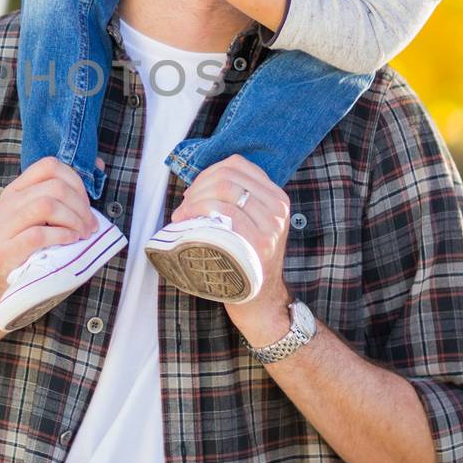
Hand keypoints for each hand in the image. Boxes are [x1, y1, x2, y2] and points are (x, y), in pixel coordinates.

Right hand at [0, 157, 96, 293]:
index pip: (48, 165)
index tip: (85, 204)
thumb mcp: (48, 216)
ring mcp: (4, 225)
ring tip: (82, 234)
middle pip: (54, 187)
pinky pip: (39, 233)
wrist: (9, 283)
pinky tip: (70, 242)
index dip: (75, 181)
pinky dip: (62, 236)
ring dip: (73, 220)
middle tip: (90, 226)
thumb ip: (67, 194)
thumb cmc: (35, 247)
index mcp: (17, 189)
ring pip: (46, 205)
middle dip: (81, 206)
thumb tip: (100, 165)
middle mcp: (7, 202)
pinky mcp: (7, 248)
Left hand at [173, 156, 293, 336]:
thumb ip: (236, 199)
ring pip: (225, 188)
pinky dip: (199, 209)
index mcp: (276, 197)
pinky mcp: (259, 242)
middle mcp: (278, 208)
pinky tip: (186, 220)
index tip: (195, 192)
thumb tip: (198, 183)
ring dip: (195, 198)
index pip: (237, 165)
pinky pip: (225, 211)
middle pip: (228, 175)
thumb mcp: (253, 222)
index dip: (208, 173)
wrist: (261, 298)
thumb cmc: (245, 256)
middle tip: (185, 205)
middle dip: (198, 186)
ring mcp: (271, 225)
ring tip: (184, 215)